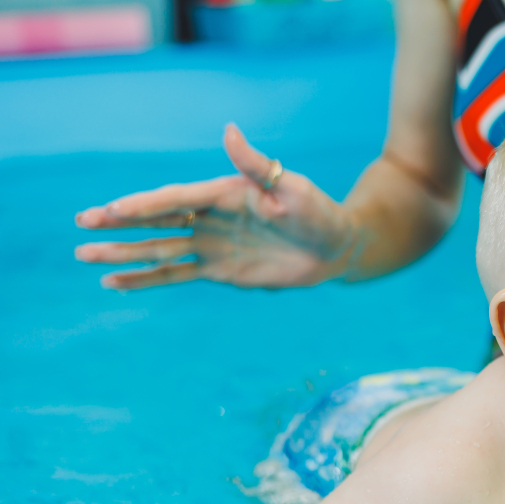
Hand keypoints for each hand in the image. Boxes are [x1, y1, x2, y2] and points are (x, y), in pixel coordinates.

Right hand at [75, 124, 355, 289]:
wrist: (334, 245)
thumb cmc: (316, 211)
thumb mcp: (289, 186)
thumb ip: (256, 165)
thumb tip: (229, 130)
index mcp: (222, 193)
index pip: (175, 199)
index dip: (144, 205)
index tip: (112, 209)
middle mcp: (209, 218)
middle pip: (156, 221)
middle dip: (119, 224)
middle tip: (81, 224)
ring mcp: (210, 245)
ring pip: (157, 249)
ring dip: (123, 253)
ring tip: (85, 256)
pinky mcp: (217, 270)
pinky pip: (175, 275)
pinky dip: (146, 279)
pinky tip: (115, 283)